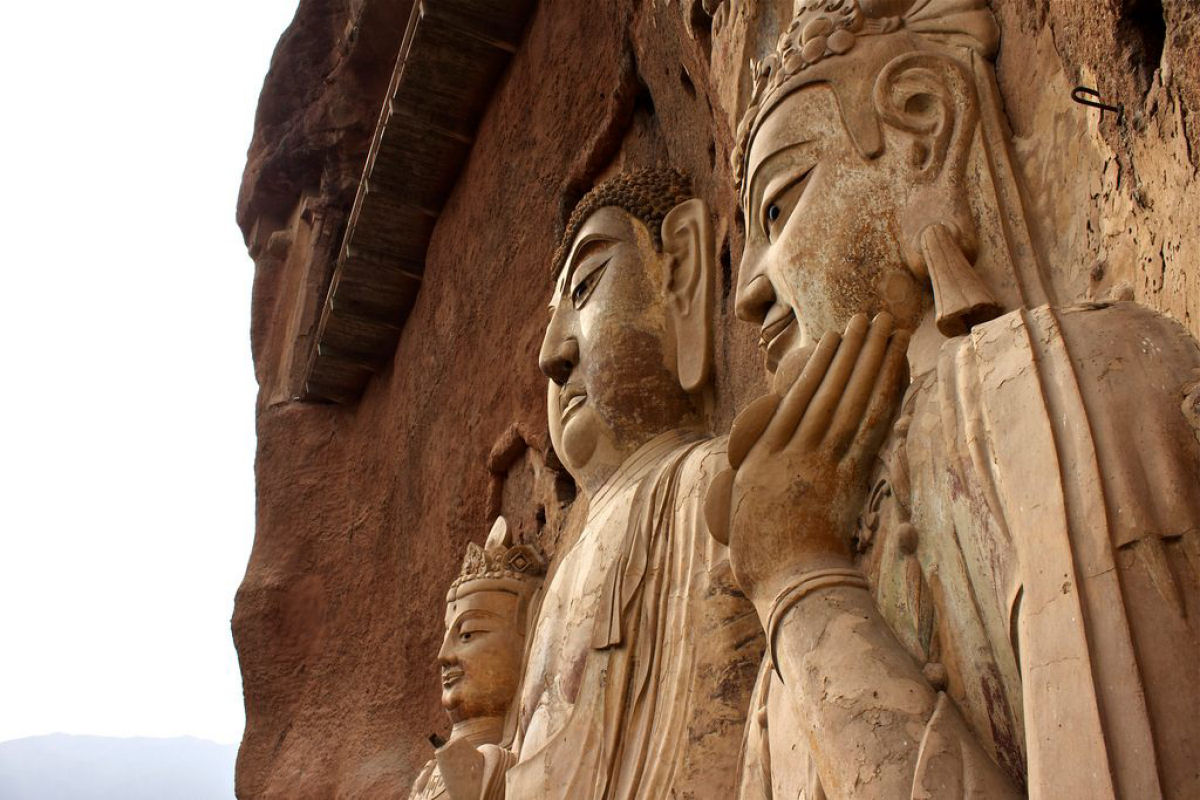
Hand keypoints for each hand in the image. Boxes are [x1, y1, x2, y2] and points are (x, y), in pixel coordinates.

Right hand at [706, 313, 909, 617]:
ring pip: (850, 396)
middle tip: (867, 316)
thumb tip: (763, 482)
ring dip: (869, 357)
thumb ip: (758, 490)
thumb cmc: (762, 560)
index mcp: (764, 456)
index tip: (832, 340)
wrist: (786, 580)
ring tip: (883, 325)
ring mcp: (822, 459)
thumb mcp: (748, 517)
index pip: (796, 398)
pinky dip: (881, 391)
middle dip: (850, 350)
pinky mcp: (849, 475)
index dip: (817, 365)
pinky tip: (892, 367)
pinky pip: (869, 424)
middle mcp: (793, 448)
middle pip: (828, 388)